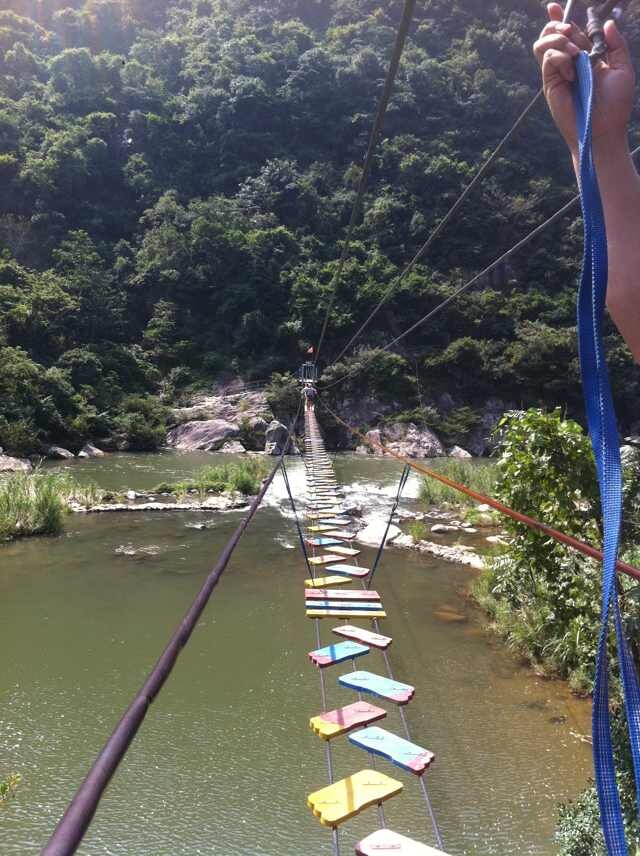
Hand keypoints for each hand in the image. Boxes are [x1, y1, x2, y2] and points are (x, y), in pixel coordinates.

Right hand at [533, 2, 634, 155]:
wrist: (603, 129)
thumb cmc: (615, 104)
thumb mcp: (623, 68)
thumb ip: (616, 44)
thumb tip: (607, 23)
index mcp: (586, 57)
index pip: (569, 33)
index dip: (559, 18)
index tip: (554, 6)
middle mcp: (569, 63)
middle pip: (552, 34)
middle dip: (558, 25)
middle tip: (570, 32)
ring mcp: (557, 73)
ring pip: (544, 44)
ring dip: (559, 41)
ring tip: (574, 54)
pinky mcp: (550, 83)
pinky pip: (548, 58)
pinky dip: (561, 58)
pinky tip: (573, 72)